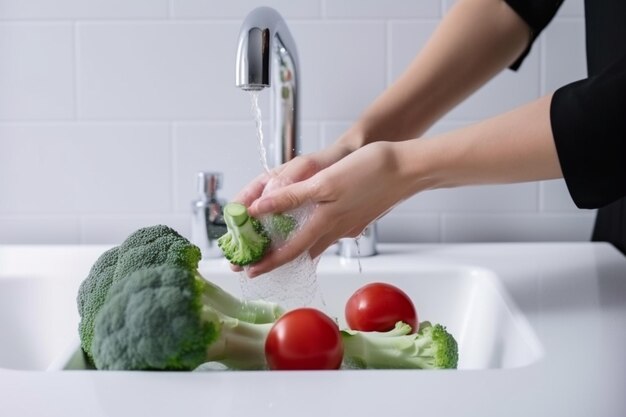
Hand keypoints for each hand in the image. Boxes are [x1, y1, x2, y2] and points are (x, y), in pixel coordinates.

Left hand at [245, 141, 411, 276]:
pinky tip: (313, 225)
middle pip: (302, 251)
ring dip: (296, 246)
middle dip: (278, 257)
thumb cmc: (372, 171)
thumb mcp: (325, 181)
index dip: (269, 262)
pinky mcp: (357, 216)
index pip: (290, 251)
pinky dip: (314, 233)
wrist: (410, 168)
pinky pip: (329, 231)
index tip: (250, 272)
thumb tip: (259, 209)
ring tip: (278, 245)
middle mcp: (337, 230)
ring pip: (316, 242)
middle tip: (257, 261)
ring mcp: (349, 225)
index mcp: (326, 222)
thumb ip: (291, 196)